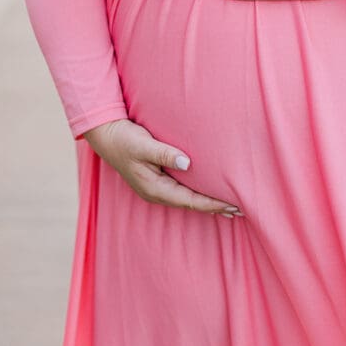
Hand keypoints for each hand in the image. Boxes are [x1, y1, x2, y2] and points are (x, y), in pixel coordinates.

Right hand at [82, 119, 243, 218]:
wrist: (106, 134)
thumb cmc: (124, 139)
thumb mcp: (144, 145)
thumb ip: (164, 154)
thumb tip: (187, 163)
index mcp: (155, 188)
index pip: (190, 200)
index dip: (212, 204)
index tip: (233, 205)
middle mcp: (157, 192)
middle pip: (191, 204)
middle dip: (214, 208)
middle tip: (240, 211)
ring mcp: (156, 187)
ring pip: (187, 199)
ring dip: (207, 202)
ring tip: (228, 206)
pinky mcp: (156, 178)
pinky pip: (182, 190)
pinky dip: (197, 193)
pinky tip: (206, 191)